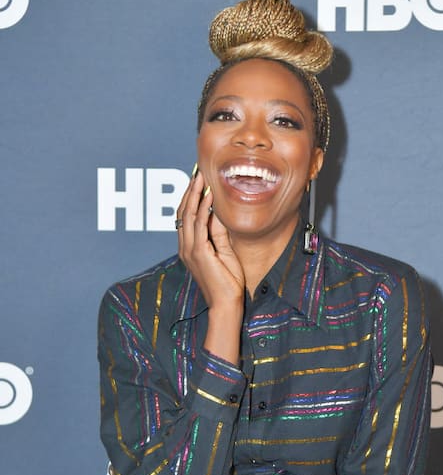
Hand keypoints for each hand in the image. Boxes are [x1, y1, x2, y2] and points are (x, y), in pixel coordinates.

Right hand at [176, 169, 243, 363]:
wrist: (226, 304)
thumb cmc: (227, 282)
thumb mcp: (224, 251)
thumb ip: (218, 232)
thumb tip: (219, 212)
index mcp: (189, 247)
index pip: (186, 215)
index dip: (191, 195)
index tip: (198, 178)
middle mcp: (185, 246)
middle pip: (183, 210)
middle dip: (190, 188)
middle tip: (197, 169)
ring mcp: (189, 250)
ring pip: (188, 214)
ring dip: (195, 193)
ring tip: (201, 175)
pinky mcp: (199, 253)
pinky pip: (199, 224)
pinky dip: (203, 207)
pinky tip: (208, 195)